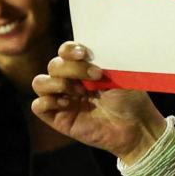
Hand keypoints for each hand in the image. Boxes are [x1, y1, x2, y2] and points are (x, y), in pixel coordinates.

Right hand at [31, 42, 167, 161]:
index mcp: (84, 68)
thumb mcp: (120, 75)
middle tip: (96, 76)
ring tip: (80, 92)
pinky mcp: (58, 118)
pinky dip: (47, 101)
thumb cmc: (130, 100)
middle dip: (73, 68)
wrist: (136, 127)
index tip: (84, 53)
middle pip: (54, 65)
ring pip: (40, 82)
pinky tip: (67, 104)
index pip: (65, 52)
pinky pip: (38, 105)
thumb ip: (101, 60)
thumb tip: (87, 49)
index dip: (69, 49)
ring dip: (58, 83)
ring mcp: (63, 99)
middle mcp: (70, 81)